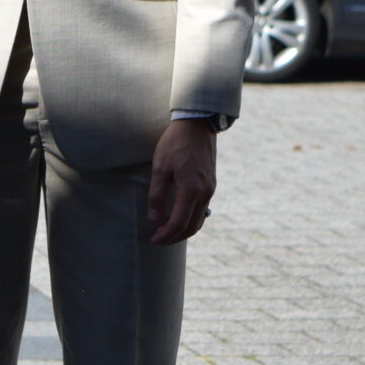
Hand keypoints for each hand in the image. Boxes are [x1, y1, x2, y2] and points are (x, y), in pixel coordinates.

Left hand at [146, 119, 215, 245]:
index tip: (153, 239)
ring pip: (199, 220)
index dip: (165, 235)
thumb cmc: (175, 144)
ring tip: (167, 231)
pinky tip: (179, 215)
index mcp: (191, 190)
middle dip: (174, 237)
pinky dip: (191, 219)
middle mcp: (204, 193)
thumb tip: (154, 218)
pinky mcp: (211, 184)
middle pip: (192, 227)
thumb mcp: (160, 167)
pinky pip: (203, 209)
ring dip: (184, 230)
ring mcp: (210, 189)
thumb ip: (157, 195)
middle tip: (158, 239)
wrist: (197, 125)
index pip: (178, 223)